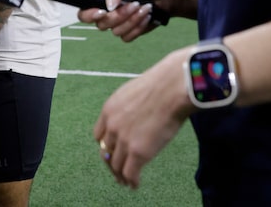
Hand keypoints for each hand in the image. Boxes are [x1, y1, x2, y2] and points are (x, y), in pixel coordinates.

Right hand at [78, 0, 195, 41]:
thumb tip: (108, 4)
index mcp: (103, 1)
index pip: (84, 14)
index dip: (89, 16)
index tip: (102, 12)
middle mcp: (108, 15)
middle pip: (102, 25)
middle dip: (119, 15)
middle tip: (134, 4)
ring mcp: (119, 25)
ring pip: (117, 32)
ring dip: (132, 20)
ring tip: (144, 7)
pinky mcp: (131, 32)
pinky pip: (128, 37)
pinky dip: (138, 27)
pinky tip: (147, 17)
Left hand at [94, 48, 195, 187]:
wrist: (171, 88)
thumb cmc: (161, 85)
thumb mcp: (134, 93)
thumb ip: (129, 108)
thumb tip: (137, 114)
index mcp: (109, 110)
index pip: (99, 135)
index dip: (106, 146)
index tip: (113, 152)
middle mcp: (112, 126)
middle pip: (106, 152)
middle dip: (111, 162)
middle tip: (118, 170)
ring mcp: (124, 140)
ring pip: (116, 166)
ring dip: (120, 175)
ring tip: (126, 181)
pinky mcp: (138, 152)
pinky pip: (130, 174)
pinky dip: (131, 181)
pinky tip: (135, 184)